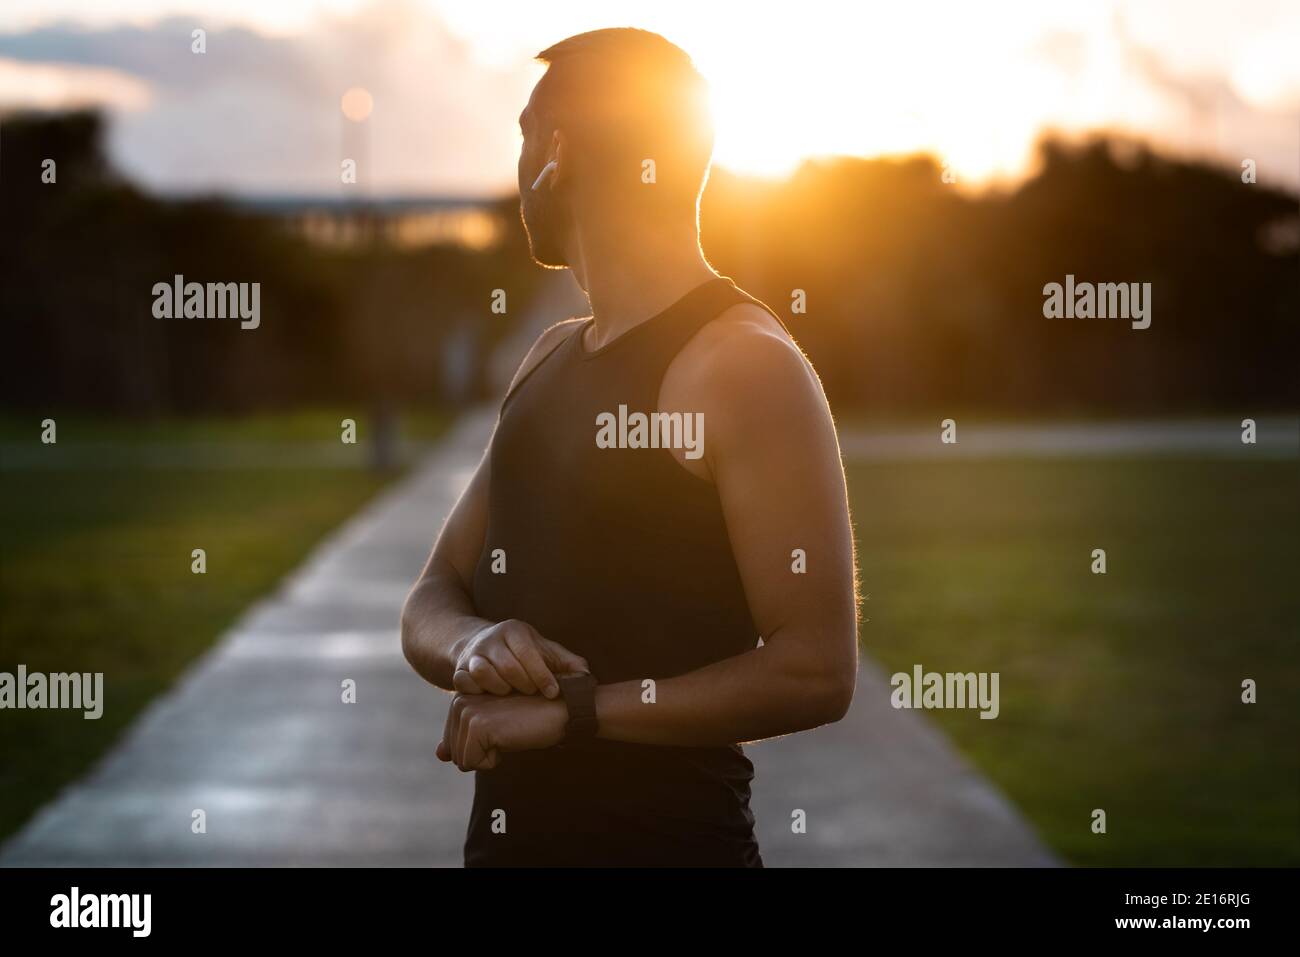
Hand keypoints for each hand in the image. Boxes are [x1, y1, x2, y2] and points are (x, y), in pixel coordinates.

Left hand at [436, 693, 567, 770]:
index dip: (479, 747)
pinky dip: (492, 761)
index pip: (452, 743)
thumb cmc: (529, 720)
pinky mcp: (477, 725)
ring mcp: (467, 711)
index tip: (501, 729)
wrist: (558, 711)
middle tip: (507, 732)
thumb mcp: (492, 731)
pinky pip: (472, 763)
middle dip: (482, 753)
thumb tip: (439, 755)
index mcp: (460, 698)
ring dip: (488, 757)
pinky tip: (509, 737)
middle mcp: (459, 700)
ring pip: (461, 760)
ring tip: (508, 733)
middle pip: (455, 753)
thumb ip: (463, 740)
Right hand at [453, 619, 587, 697]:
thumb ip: (566, 662)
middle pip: (508, 667)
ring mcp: (473, 653)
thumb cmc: (522, 653)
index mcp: (515, 630)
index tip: (552, 693)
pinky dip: (479, 693)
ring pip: (484, 674)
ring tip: (512, 695)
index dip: (542, 676)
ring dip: (501, 690)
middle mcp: (492, 638)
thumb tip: (586, 675)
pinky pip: (464, 683)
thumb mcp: (544, 651)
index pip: (529, 653)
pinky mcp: (459, 669)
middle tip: (532, 695)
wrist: (482, 645)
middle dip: (524, 685)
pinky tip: (491, 698)